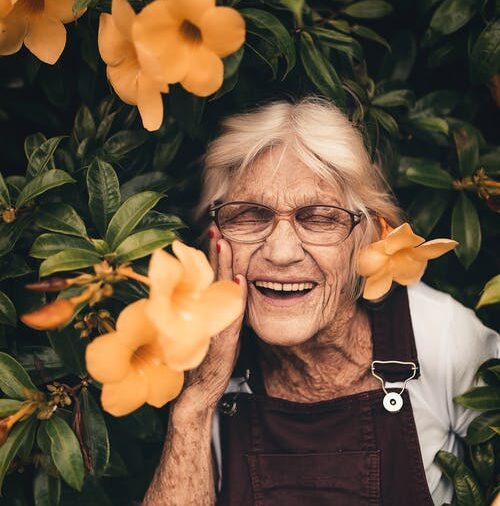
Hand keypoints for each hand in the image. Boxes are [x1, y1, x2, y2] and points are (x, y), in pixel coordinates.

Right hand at [176, 225, 247, 413]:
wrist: (196, 396)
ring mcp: (212, 327)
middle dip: (214, 254)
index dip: (211, 258)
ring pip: (218, 291)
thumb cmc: (202, 365)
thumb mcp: (210, 336)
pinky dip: (236, 297)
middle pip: (211, 279)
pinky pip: (231, 314)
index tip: (215, 237)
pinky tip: (240, 281)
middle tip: (216, 230)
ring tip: (224, 244)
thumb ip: (220, 315)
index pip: (208, 279)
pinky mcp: (223, 341)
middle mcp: (205, 316)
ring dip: (222, 268)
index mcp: (203, 313)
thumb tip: (233, 292)